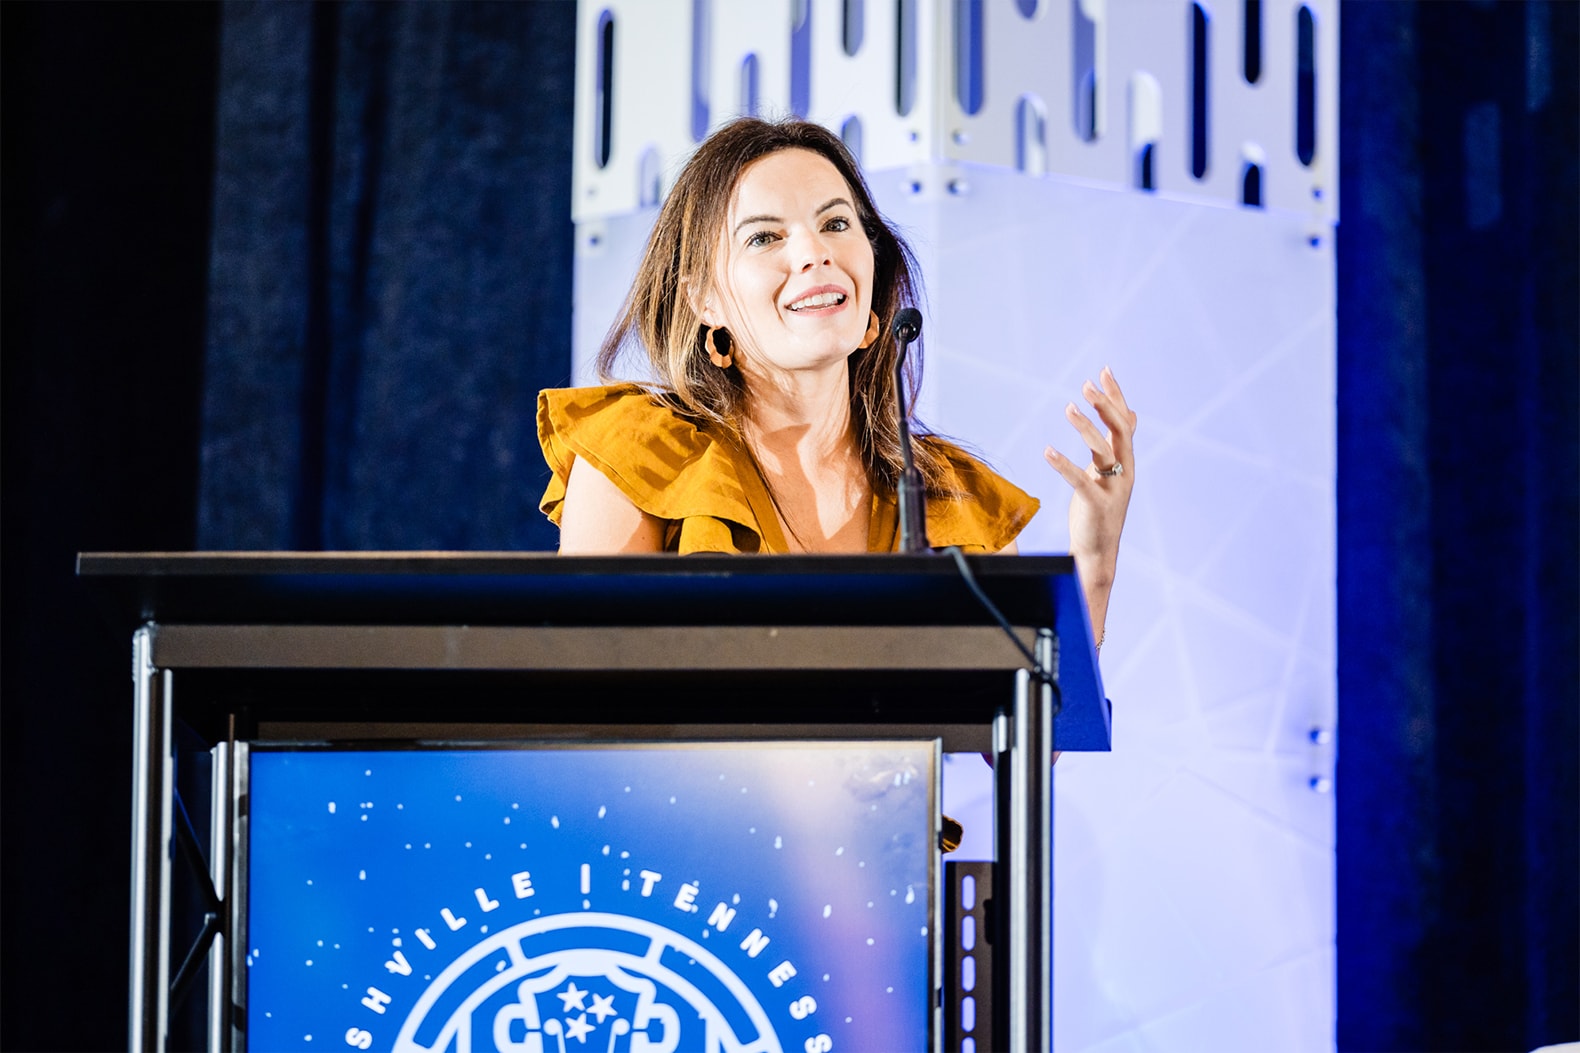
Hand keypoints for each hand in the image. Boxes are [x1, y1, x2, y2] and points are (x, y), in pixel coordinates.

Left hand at [1042, 366, 1136, 635]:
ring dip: (1085, 427)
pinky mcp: (1097, 505)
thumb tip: (1132, 413)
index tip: (1104, 370)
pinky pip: (1080, 480)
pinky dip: (1064, 464)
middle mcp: (1124, 471)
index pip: (1125, 421)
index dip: (1116, 396)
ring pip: (1103, 451)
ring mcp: (1113, 489)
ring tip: (1067, 407)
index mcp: (1126, 461)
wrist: (1098, 551)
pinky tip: (1047, 451)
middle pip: (1119, 431)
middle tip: (1087, 383)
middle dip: (1105, 405)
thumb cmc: (1100, 509)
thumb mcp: (1111, 471)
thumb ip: (1118, 443)